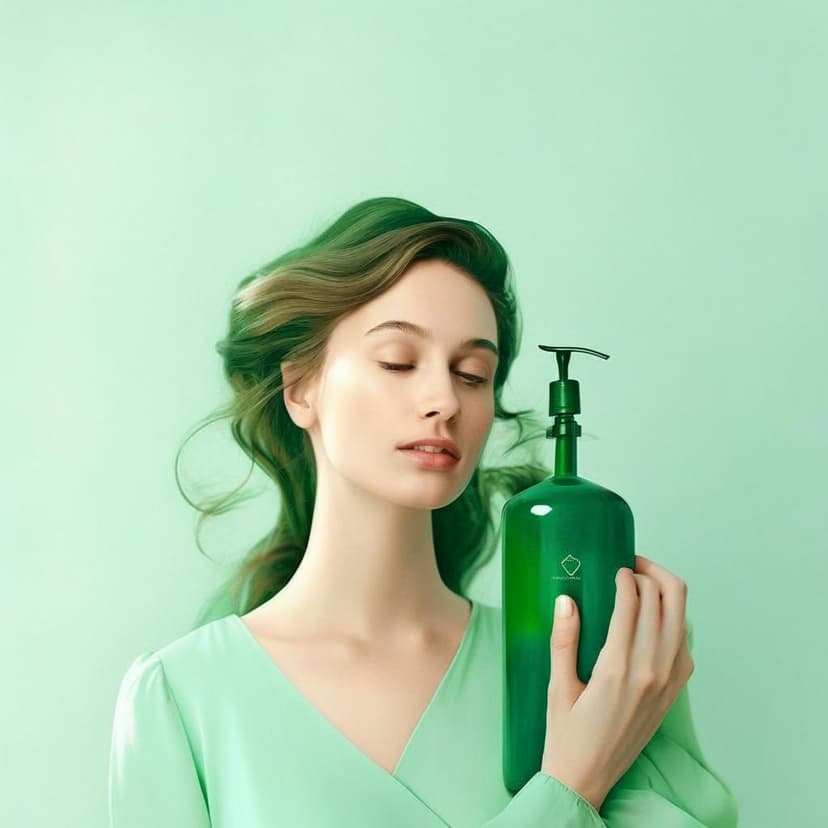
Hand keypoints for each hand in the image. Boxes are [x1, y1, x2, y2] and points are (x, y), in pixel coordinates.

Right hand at [540, 554, 693, 811]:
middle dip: (651, 574)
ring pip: (682, 620)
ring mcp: (668, 683)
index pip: (633, 604)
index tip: (614, 566)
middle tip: (631, 566)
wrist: (586, 780)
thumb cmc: (566, 735)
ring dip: (667, 593)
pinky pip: (684, 646)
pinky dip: (674, 622)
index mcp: (618, 669)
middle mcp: (651, 673)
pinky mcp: (673, 693)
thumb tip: (565, 600)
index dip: (626, 577)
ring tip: (644, 583)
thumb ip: (563, 640)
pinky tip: (653, 619)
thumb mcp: (557, 686)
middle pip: (668, 603)